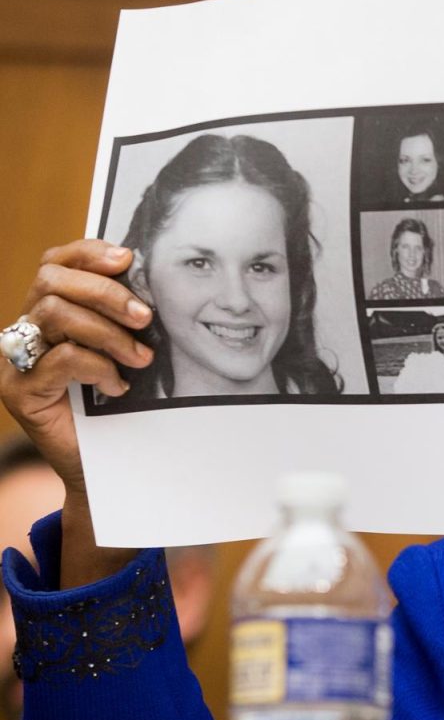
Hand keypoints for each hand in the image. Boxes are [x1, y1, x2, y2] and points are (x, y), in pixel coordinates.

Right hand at [0, 241, 154, 494]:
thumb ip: (123, 318)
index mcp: (49, 312)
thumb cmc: (120, 405)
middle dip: (105, 292)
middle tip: (145, 317)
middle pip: (51, 280)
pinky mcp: (20, 391)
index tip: (128, 259)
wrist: (107, 466)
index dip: (88, 253)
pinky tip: (118, 387)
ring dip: (108, 332)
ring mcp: (17, 361)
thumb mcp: (125, 350)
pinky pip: (61, 358)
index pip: (56, 263)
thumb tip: (149, 284)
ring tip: (140, 358)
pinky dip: (99, 367)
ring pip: (55, 314)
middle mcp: (26, 330)